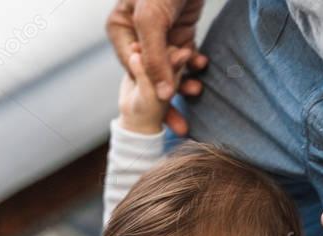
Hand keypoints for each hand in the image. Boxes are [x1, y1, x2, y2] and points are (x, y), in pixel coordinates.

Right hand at [107, 0, 208, 135]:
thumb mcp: (152, 19)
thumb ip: (155, 58)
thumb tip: (163, 95)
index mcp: (120, 29)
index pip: (133, 69)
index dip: (149, 90)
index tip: (166, 107)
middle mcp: (136, 34)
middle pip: (151, 73)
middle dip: (167, 99)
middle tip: (181, 128)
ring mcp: (159, 33)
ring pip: (169, 68)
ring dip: (183, 83)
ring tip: (197, 95)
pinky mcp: (179, 30)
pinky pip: (184, 57)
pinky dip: (193, 66)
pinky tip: (202, 71)